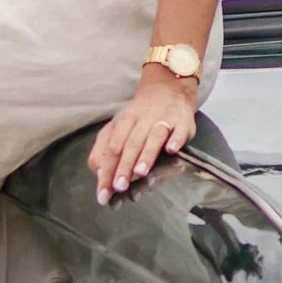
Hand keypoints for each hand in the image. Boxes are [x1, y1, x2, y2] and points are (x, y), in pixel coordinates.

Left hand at [90, 65, 199, 204]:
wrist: (167, 89)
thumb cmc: (138, 118)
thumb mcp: (117, 129)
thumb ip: (104, 150)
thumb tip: (99, 173)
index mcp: (122, 123)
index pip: (111, 149)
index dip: (106, 171)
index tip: (103, 193)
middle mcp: (141, 121)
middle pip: (130, 144)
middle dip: (124, 166)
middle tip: (119, 187)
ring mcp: (163, 120)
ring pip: (153, 137)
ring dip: (147, 154)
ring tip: (140, 173)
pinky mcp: (182, 122)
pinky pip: (179, 131)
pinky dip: (175, 140)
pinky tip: (171, 150)